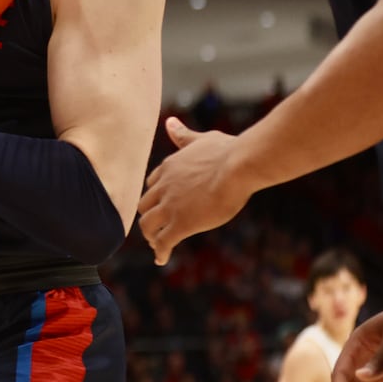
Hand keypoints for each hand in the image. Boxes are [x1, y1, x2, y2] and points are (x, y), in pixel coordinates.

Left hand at [136, 117, 253, 264]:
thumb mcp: (199, 139)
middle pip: (144, 206)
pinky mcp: (181, 223)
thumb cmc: (226, 151)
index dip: (155, 197)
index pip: (151, 185)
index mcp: (168, 168)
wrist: (238, 166)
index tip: (159, 205)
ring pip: (148, 225)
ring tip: (157, 245)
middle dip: (148, 217)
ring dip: (151, 236)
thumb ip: (183, 136)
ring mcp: (170, 206)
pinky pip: (164, 242)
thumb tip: (170, 122)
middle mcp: (163, 187)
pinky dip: (160, 252)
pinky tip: (161, 259)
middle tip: (155, 228)